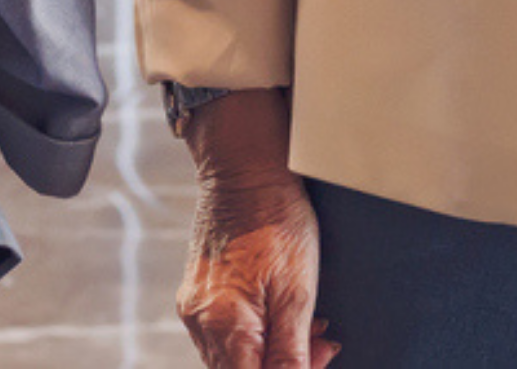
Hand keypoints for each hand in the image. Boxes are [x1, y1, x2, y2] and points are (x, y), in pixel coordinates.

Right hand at [179, 90, 336, 369]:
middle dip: (284, 370)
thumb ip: (292, 353)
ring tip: (308, 328)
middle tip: (322, 345)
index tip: (318, 361)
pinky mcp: (198, 293)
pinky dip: (256, 337)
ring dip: (272, 356)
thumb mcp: (298, 291)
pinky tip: (281, 317)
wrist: (245, 166)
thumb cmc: (276, 219)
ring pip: (233, 361)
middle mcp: (201, 322)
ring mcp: (195, 307)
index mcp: (225, 325)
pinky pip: (225, 336)